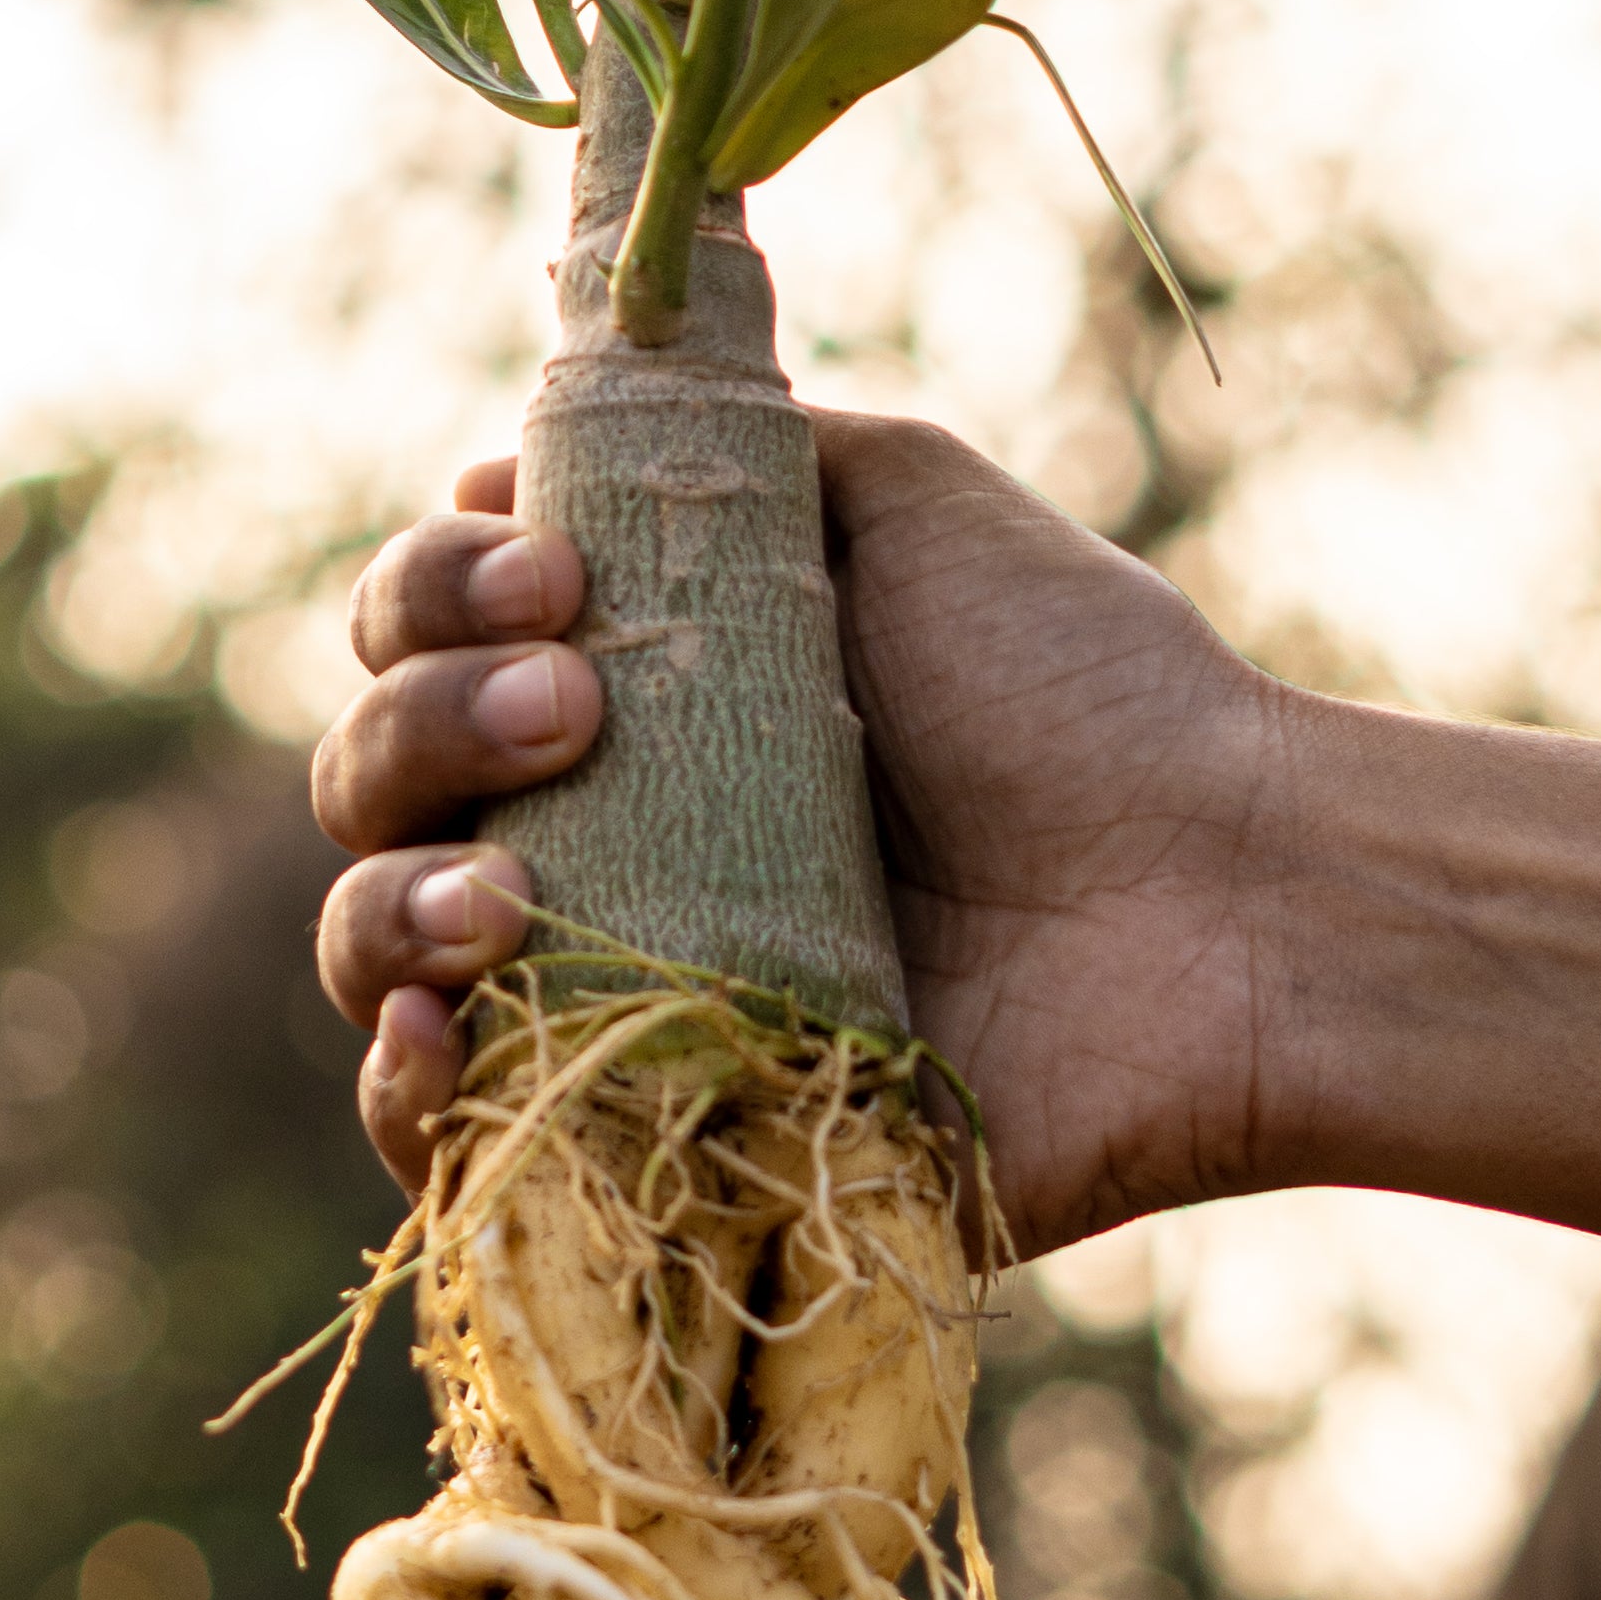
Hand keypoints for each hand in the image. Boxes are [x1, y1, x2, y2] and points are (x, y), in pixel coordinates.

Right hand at [308, 412, 1287, 1256]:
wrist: (1227, 904)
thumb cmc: (1085, 693)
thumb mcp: (898, 500)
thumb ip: (722, 450)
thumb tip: (514, 451)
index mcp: (626, 688)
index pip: (418, 634)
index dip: (433, 596)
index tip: (555, 575)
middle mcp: (591, 836)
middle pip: (373, 781)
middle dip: (424, 724)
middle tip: (578, 709)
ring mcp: (608, 998)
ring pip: (375, 953)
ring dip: (391, 905)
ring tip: (507, 894)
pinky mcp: (649, 1149)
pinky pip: (448, 1147)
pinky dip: (402, 1092)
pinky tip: (439, 1034)